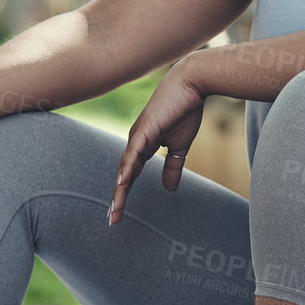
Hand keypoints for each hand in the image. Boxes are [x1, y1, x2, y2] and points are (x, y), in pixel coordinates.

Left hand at [109, 59, 207, 224]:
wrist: (192, 84)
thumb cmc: (185, 110)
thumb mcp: (180, 147)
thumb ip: (173, 167)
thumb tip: (169, 189)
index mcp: (144, 146)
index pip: (131, 175)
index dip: (124, 193)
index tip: (118, 213)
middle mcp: (136, 142)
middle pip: (123, 175)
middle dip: (117, 198)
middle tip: (112, 219)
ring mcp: (138, 136)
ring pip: (125, 168)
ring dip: (119, 189)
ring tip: (114, 209)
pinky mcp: (145, 129)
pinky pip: (133, 153)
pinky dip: (127, 169)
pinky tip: (121, 183)